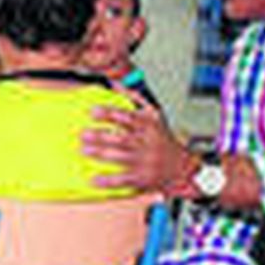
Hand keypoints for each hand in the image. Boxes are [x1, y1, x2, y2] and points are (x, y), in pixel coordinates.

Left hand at [81, 105, 195, 194]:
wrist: (182, 167)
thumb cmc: (161, 138)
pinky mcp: (143, 179)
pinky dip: (108, 180)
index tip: (92, 112)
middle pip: (122, 138)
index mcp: (149, 126)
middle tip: (83, 134)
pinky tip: (94, 179)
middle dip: (101, 136)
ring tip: (84, 150)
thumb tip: (115, 84)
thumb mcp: (153, 115)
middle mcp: (148, 143)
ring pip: (121, 157)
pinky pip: (124, 180)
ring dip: (101, 154)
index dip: (110, 114)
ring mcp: (145, 162)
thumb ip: (135, 98)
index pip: (128, 118)